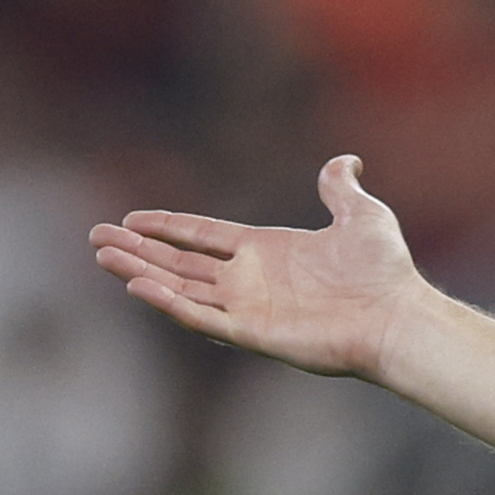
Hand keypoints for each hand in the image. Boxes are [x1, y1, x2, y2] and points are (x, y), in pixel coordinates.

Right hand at [92, 156, 424, 377]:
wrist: (398, 315)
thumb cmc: (386, 273)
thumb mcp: (363, 215)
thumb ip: (341, 189)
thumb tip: (345, 161)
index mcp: (268, 251)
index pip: (204, 237)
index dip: (168, 228)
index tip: (132, 218)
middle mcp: (251, 280)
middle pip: (180, 263)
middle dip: (138, 251)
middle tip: (96, 238)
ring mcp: (249, 308)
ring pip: (180, 288)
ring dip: (140, 273)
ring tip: (102, 256)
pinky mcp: (253, 334)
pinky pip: (201, 317)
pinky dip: (169, 303)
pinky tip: (139, 286)